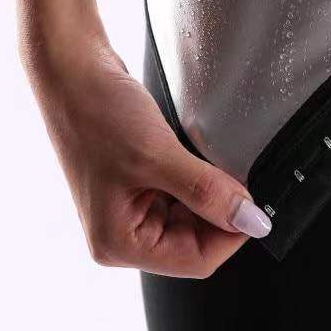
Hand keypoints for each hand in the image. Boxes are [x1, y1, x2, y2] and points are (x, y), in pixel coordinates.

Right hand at [19, 21, 271, 278]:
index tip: (257, 207)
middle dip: (221, 209)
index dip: (232, 233)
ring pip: (194, 214)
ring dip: (211, 191)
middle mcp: (123, 232)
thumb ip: (208, 192)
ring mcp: (132, 206)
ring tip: (208, 160)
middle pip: (197, 239)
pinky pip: (184, 191)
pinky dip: (199, 176)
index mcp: (119, 243)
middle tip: (235, 174)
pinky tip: (198, 155)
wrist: (74, 70)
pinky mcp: (140, 181)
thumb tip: (251, 220)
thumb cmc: (96, 113)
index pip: (196, 260)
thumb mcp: (158, 156)